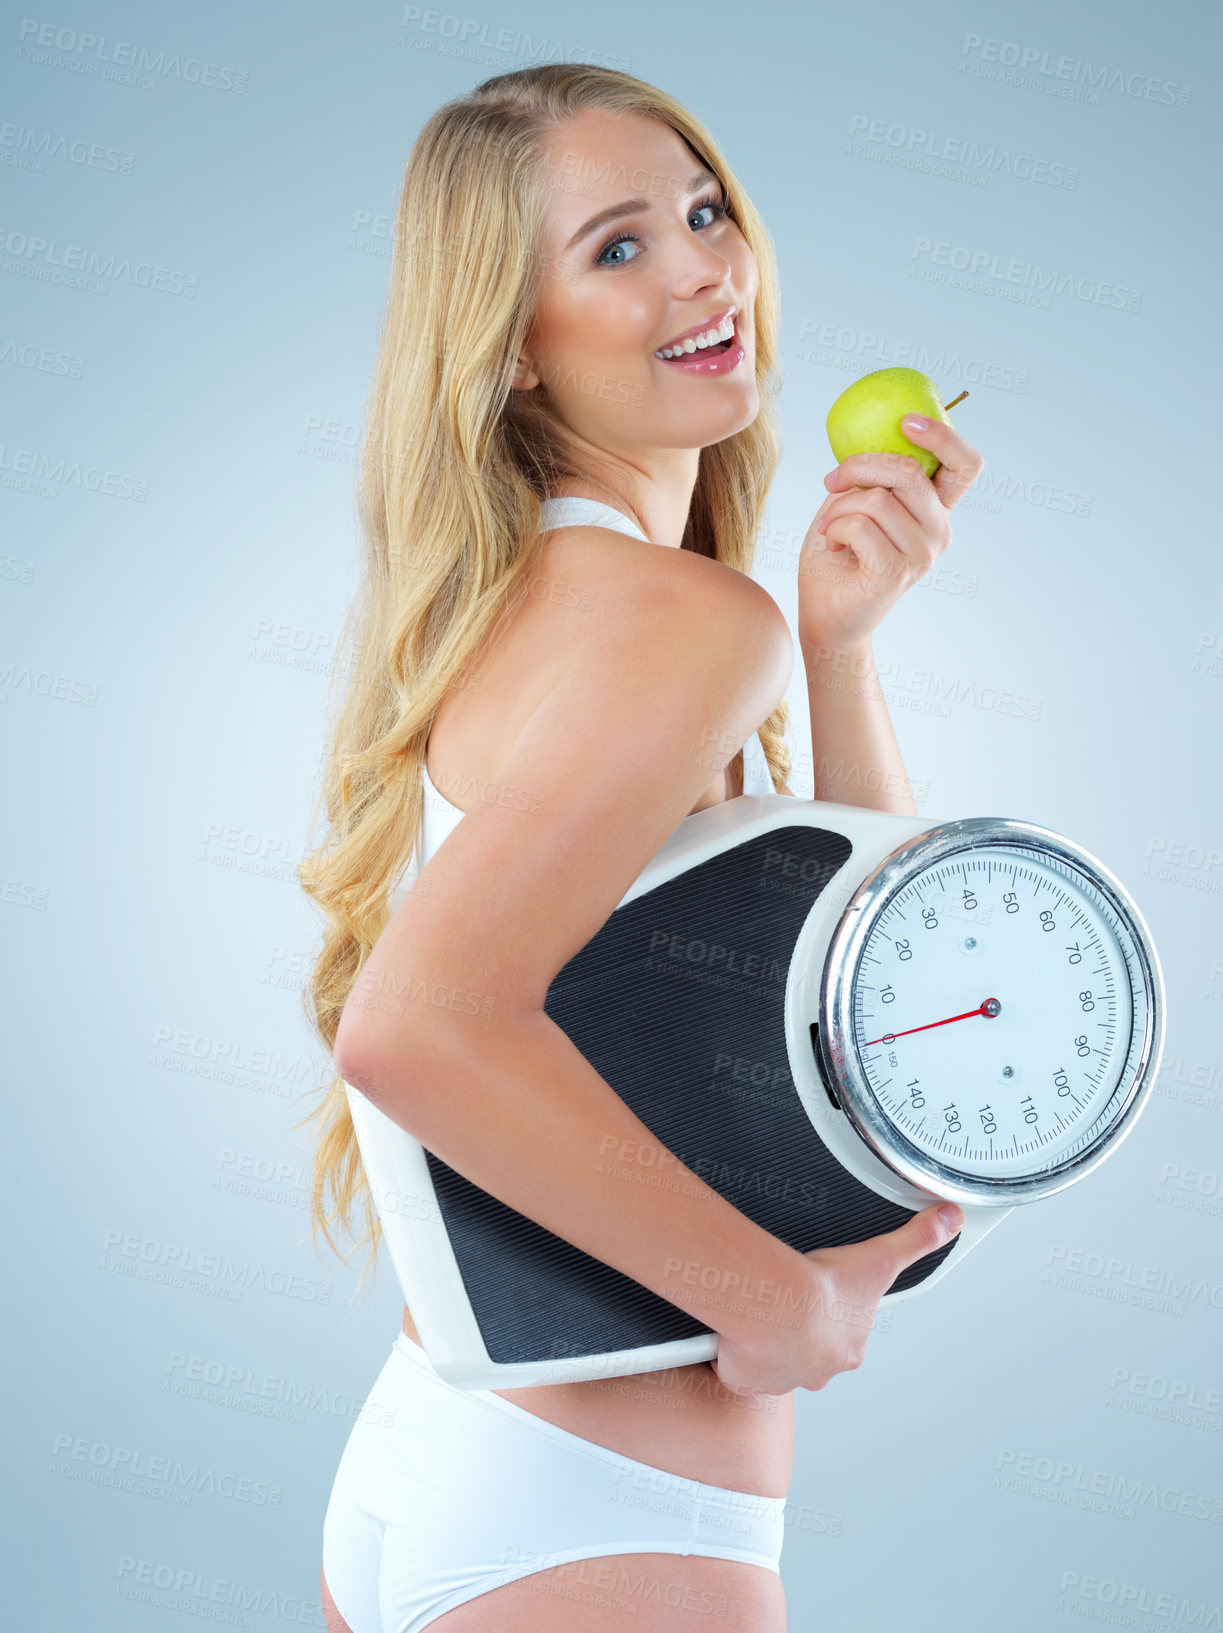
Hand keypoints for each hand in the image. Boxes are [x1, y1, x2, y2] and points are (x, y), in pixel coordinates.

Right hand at [710, 1201, 963, 1397]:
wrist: (780, 1306)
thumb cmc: (825, 1290)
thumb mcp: (883, 1257)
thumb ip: (918, 1237)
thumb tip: (950, 1219)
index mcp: (847, 1346)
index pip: (843, 1335)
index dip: (831, 1316)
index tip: (819, 1298)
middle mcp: (818, 1368)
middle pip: (809, 1351)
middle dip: (797, 1331)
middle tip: (785, 1302)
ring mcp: (782, 1376)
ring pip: (774, 1361)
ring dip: (766, 1343)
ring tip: (757, 1316)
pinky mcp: (747, 1378)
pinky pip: (739, 1370)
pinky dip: (733, 1354)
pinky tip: (732, 1332)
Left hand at [796, 416, 984, 653]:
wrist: (823, 613)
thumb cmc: (837, 552)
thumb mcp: (854, 501)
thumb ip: (873, 473)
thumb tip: (878, 430)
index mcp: (935, 509)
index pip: (966, 466)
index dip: (945, 437)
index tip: (907, 421)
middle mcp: (938, 530)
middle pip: (909, 472)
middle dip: (859, 466)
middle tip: (831, 480)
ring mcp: (922, 554)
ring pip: (877, 500)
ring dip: (838, 509)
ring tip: (830, 529)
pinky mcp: (897, 573)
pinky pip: (860, 526)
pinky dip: (834, 529)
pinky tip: (832, 547)